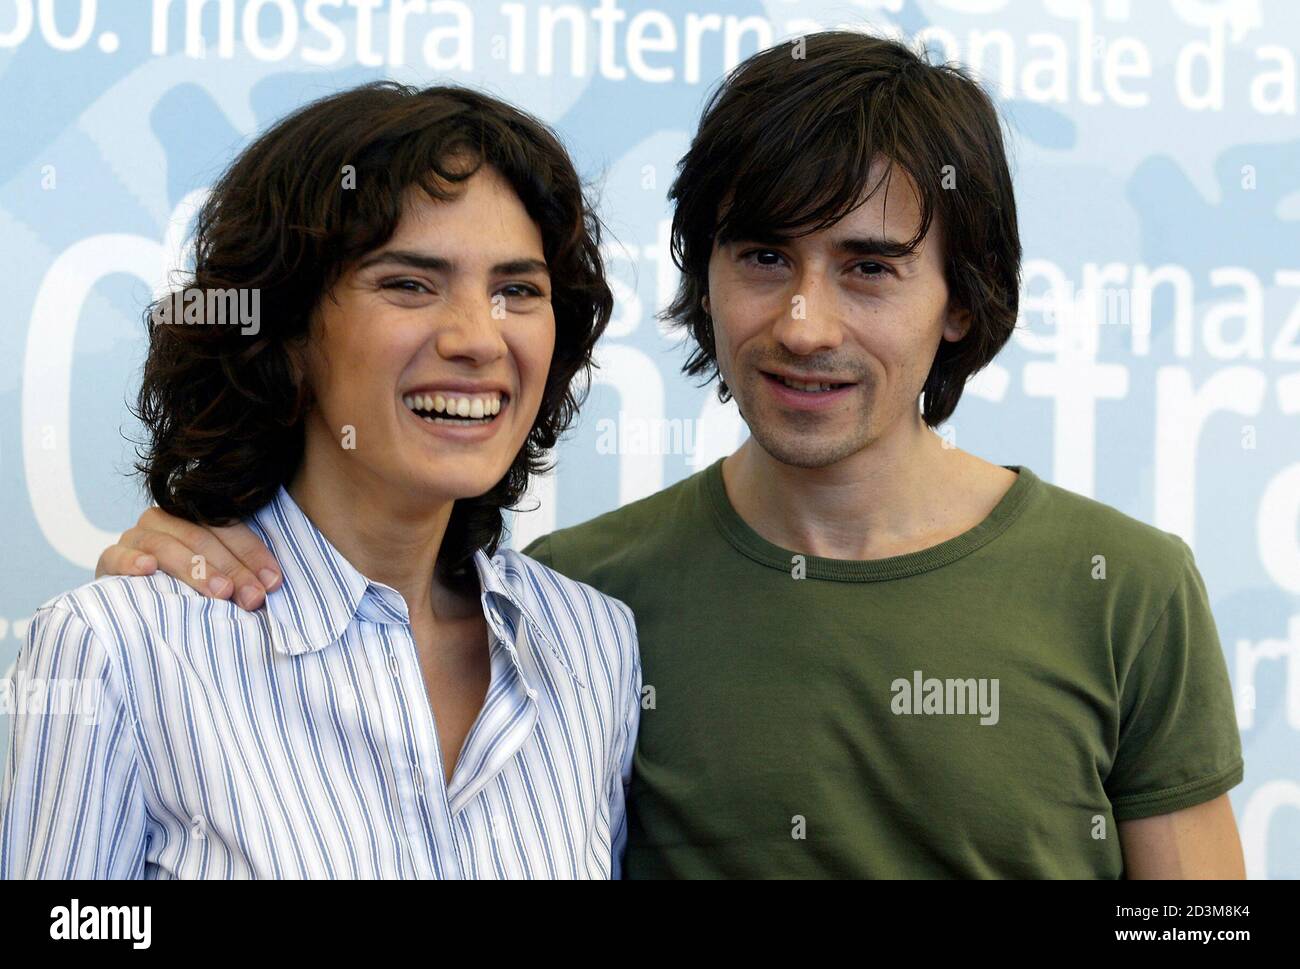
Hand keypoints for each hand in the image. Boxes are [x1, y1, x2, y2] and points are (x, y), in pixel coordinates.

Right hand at [95, 507, 281, 609]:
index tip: (274, 582)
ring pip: (166, 545)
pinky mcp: (109, 558)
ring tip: (219, 591)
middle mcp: (165, 520)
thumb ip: (239, 573)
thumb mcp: (215, 575)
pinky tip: (147, 570)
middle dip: (232, 569)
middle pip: (202, 538)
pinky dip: (131, 561)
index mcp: (195, 516)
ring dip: (194, 568)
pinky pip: (117, 555)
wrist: (133, 602)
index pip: (229, 529)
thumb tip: (273, 586)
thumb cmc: (187, 587)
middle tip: (252, 597)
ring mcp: (135, 537)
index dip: (253, 554)